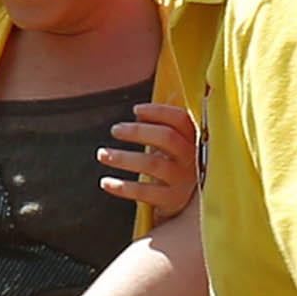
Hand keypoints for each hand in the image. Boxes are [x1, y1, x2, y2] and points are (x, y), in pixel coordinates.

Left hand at [102, 98, 201, 219]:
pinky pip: (145, 193)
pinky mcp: (172, 200)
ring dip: (124, 157)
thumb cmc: (175, 163)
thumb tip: (171, 91)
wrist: (187, 204)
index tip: (135, 110)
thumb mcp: (176, 142)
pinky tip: (105, 182)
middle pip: (167, 138)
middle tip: (114, 129)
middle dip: (138, 131)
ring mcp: (184, 180)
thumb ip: (170, 122)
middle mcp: (192, 158)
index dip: (158, 111)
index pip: (181, 119)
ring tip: (102, 154)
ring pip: (153, 164)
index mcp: (194, 139)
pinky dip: (122, 187)